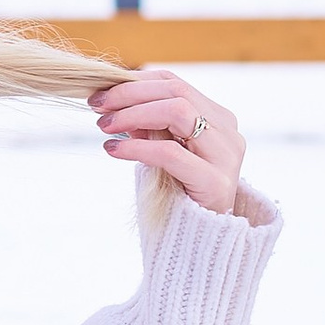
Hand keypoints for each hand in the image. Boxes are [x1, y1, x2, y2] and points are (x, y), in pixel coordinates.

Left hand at [91, 67, 246, 215]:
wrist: (201, 241)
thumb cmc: (178, 194)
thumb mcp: (161, 151)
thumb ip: (147, 126)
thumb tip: (111, 99)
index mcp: (217, 118)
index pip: (174, 83)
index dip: (135, 83)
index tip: (101, 94)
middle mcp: (227, 131)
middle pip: (176, 91)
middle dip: (130, 95)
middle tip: (97, 107)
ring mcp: (225, 155)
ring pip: (178, 111)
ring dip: (133, 114)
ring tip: (104, 127)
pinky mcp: (215, 182)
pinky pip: (171, 152)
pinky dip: (137, 147)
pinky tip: (113, 150)